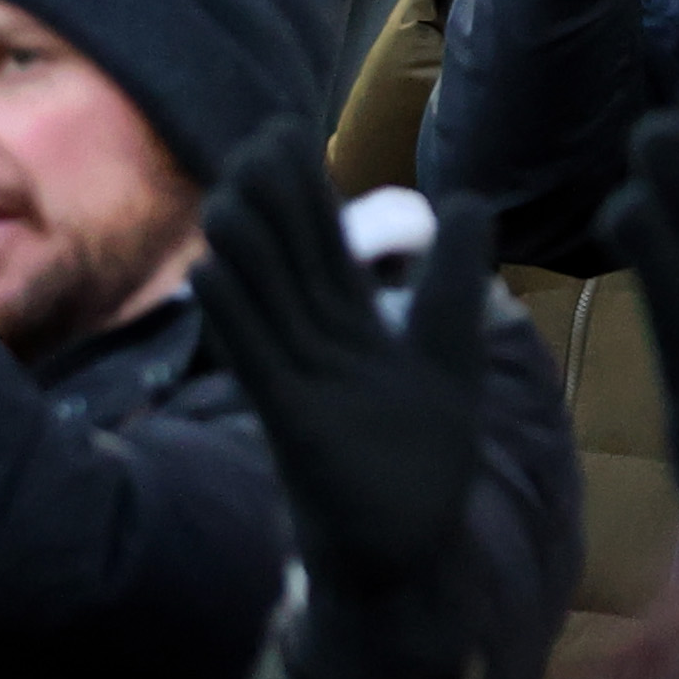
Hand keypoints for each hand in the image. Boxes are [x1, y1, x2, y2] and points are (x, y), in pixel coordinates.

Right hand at [193, 125, 499, 678]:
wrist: (405, 548)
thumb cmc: (420, 453)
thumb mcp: (449, 349)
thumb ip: (454, 277)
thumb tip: (472, 197)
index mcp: (354, 327)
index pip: (328, 246)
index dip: (308, 191)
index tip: (285, 131)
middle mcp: (318, 348)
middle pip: (293, 265)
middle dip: (274, 205)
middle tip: (252, 138)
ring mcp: (301, 385)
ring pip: (270, 306)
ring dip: (245, 253)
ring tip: (223, 193)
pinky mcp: (293, 425)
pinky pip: (259, 364)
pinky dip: (235, 320)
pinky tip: (206, 274)